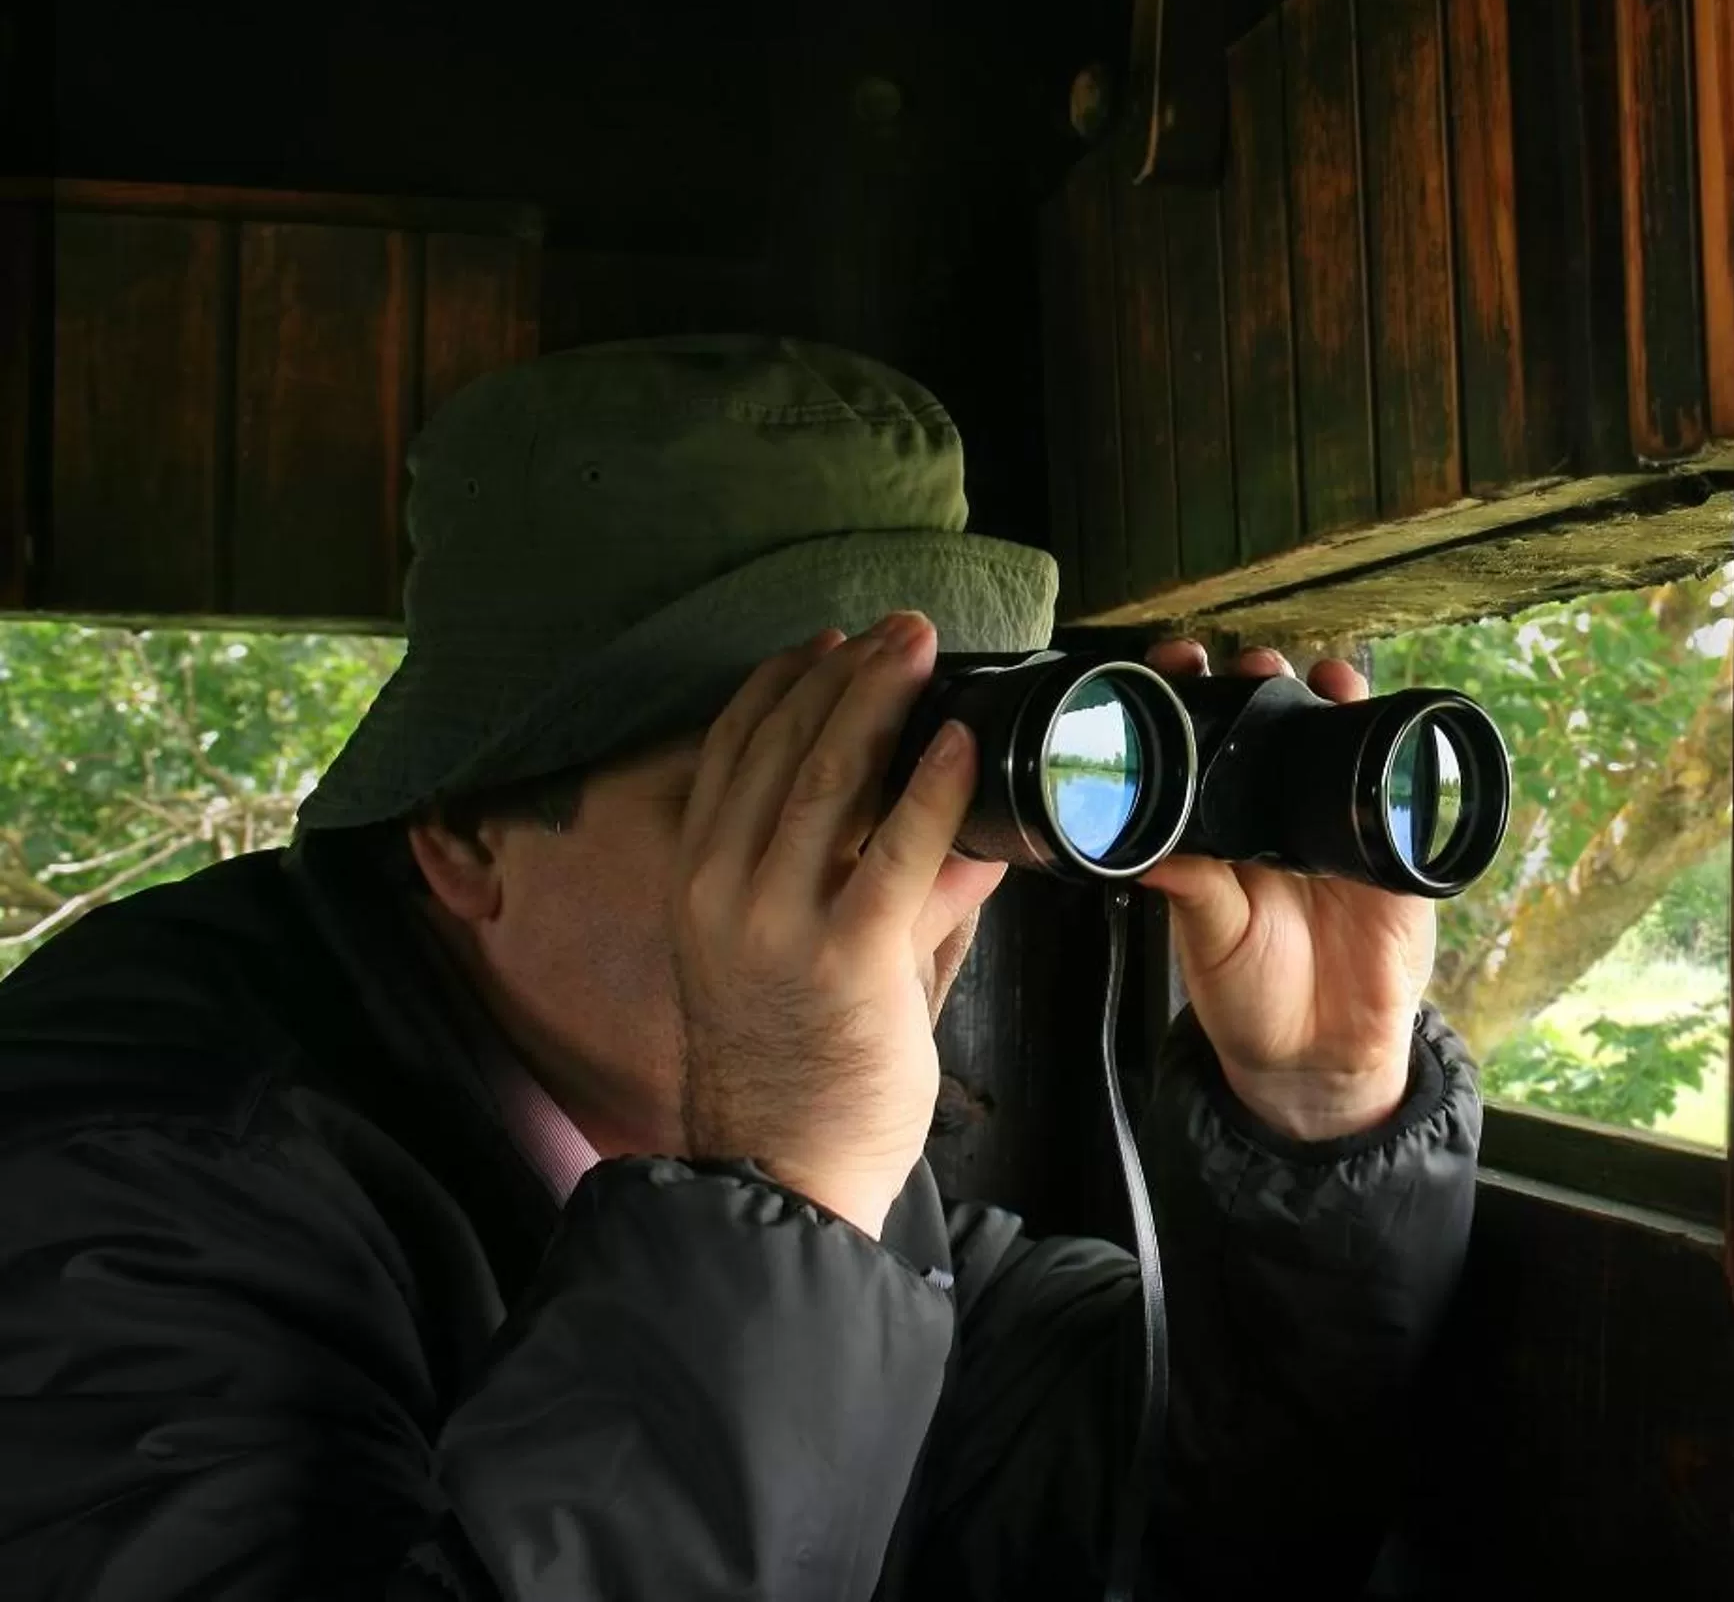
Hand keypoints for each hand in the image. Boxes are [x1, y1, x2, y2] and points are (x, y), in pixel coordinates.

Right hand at [670, 612, 1004, 1236]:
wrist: (781, 1172)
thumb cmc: (801, 1067)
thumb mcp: (819, 953)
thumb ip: (887, 882)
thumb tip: (966, 815)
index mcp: (699, 882)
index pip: (729, 753)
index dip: (781, 685)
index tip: (830, 641)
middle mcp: (723, 891)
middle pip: (778, 748)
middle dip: (843, 673)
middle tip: (900, 628)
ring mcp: (778, 922)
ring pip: (827, 780)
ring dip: (879, 701)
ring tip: (921, 649)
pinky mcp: (846, 957)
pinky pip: (895, 851)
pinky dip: (930, 787)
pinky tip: (958, 742)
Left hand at [1139, 642, 1435, 1142]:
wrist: (1320, 1060)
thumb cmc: (1249, 1000)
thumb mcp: (1211, 944)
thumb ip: (1194, 894)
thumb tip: (1148, 851)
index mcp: (1224, 830)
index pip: (1204, 745)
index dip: (1193, 699)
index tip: (1177, 665)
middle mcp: (1277, 816)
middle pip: (1273, 725)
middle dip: (1263, 680)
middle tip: (1250, 664)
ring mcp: (1337, 829)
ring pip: (1337, 743)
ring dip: (1331, 697)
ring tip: (1324, 675)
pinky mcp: (1392, 854)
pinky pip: (1400, 793)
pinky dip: (1398, 751)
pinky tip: (1387, 722)